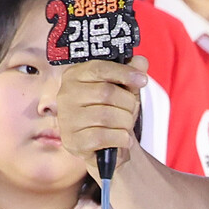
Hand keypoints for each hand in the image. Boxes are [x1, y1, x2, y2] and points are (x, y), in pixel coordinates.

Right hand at [58, 56, 148, 176]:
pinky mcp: (73, 141)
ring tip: (125, 126)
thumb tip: (141, 61)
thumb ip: (131, 73)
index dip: (124, 73)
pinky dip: (121, 138)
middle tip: (131, 111)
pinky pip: (103, 136)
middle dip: (128, 104)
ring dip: (125, 123)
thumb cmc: (111, 112)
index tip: (142, 80)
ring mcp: (67, 119)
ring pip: (106, 116)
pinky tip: (122, 139)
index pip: (99, 68)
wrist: (104, 146)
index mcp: (75, 75)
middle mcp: (66, 95)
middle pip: (107, 93)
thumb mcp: (124, 89)